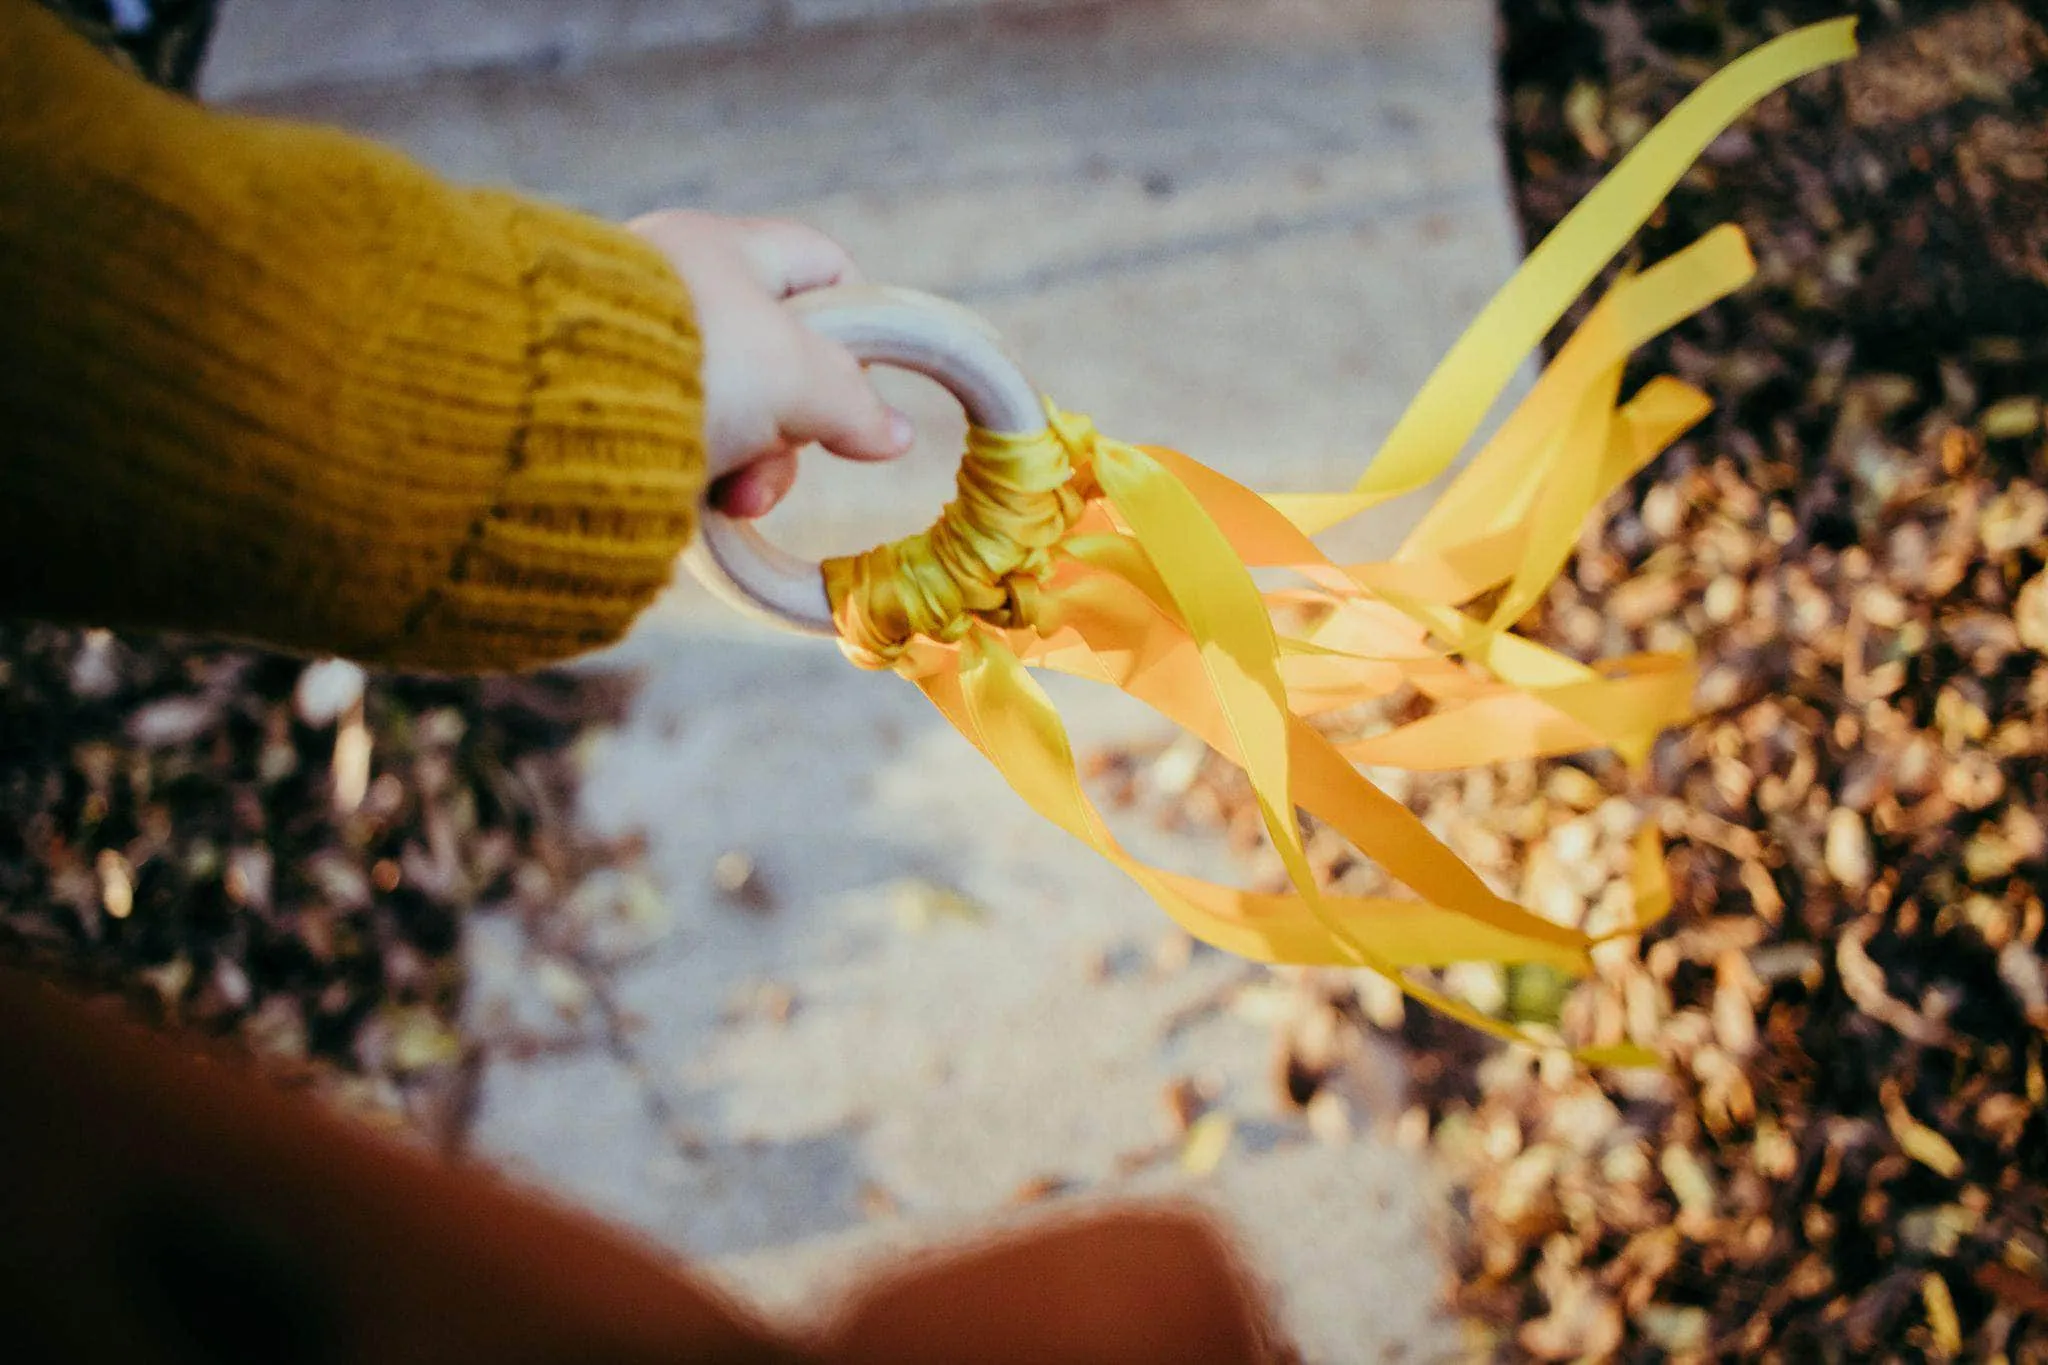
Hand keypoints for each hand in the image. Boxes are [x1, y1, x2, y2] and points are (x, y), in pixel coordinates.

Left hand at [628, 210, 912, 518]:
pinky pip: (684, 445)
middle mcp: (677, 289)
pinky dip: (702, 478)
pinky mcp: (605, 411)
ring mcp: (638, 352)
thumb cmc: (692, 370)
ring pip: (735, 413)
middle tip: (779, 457)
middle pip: (781, 359)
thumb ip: (853, 405)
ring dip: (752, 467)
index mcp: (721, 249)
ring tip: (732, 497)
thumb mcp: (795, 379)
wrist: (550, 419)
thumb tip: (896, 435)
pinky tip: (697, 502)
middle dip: (793, 427)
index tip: (862, 388)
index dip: (859, 323)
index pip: (820, 263)